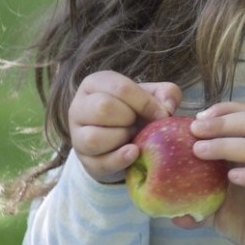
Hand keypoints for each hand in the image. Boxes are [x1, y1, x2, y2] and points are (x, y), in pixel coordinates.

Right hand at [67, 71, 182, 182]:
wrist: (122, 139)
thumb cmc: (136, 111)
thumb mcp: (153, 96)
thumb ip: (166, 93)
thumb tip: (167, 108)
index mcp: (96, 83)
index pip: (120, 88)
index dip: (146, 103)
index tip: (162, 114)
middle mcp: (79, 106)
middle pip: (103, 108)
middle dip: (129, 118)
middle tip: (137, 123)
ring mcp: (77, 134)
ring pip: (93, 137)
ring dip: (121, 138)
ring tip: (131, 136)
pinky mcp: (83, 159)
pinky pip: (99, 162)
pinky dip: (120, 159)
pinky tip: (134, 152)